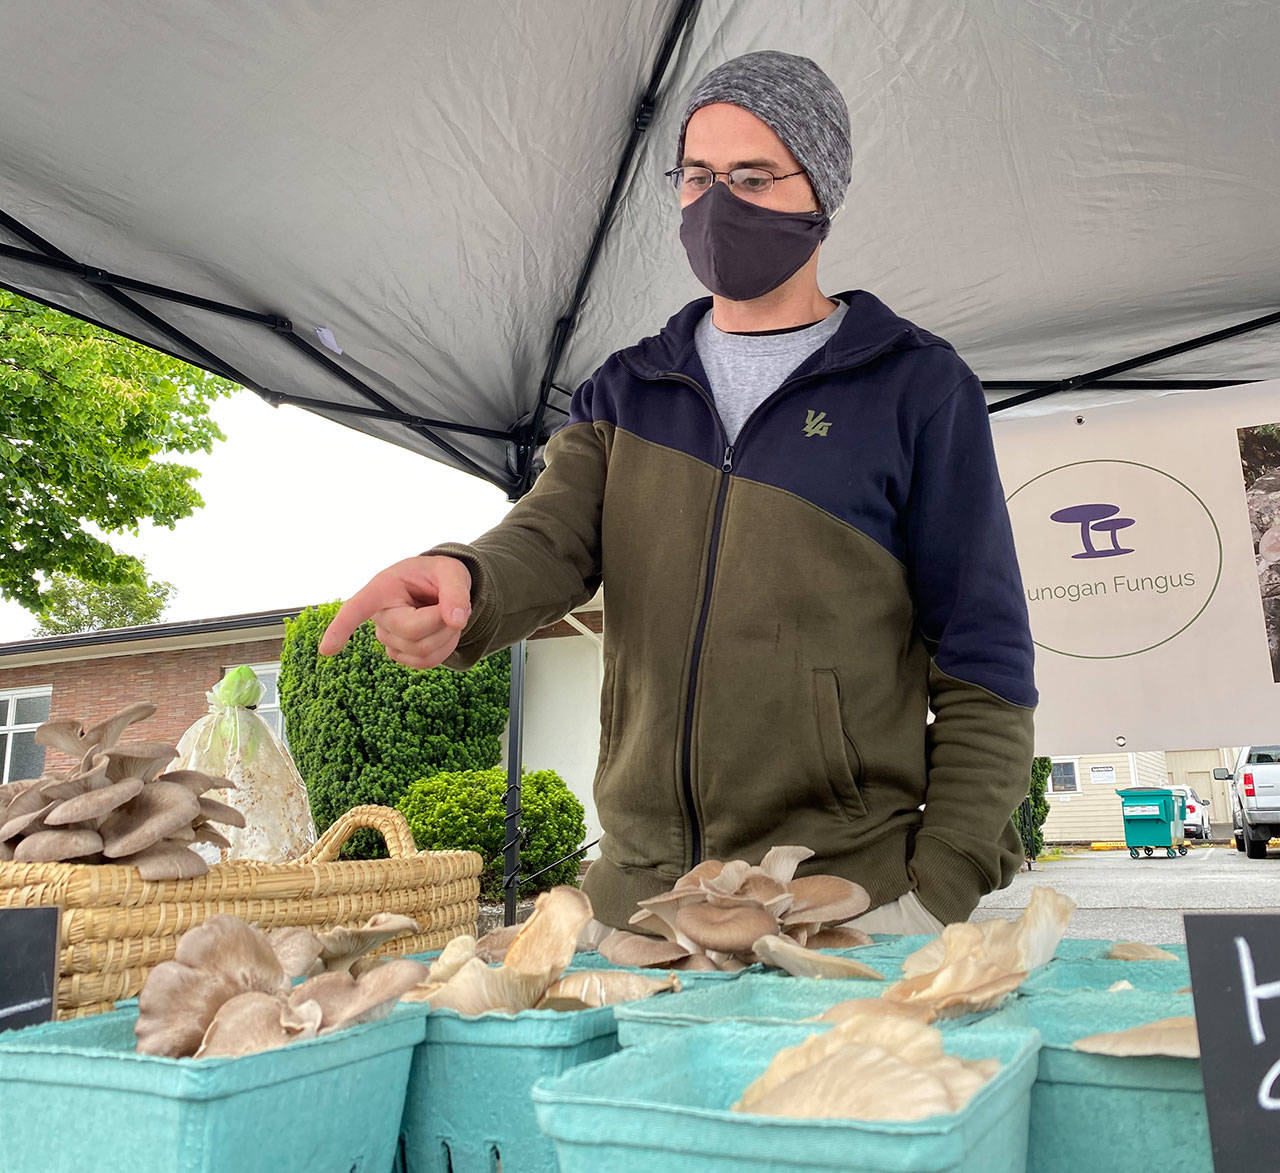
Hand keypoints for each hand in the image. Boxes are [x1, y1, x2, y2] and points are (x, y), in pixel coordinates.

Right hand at [318, 555, 472, 668]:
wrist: (439, 589)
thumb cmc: (439, 575)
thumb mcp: (452, 572)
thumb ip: (455, 591)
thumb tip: (456, 621)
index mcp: (383, 588)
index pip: (356, 609)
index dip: (340, 628)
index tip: (326, 650)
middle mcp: (379, 614)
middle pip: (412, 633)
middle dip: (442, 622)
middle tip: (455, 606)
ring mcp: (387, 637)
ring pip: (422, 652)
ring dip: (447, 636)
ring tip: (447, 615)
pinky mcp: (400, 653)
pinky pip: (426, 662)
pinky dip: (445, 648)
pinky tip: (443, 632)